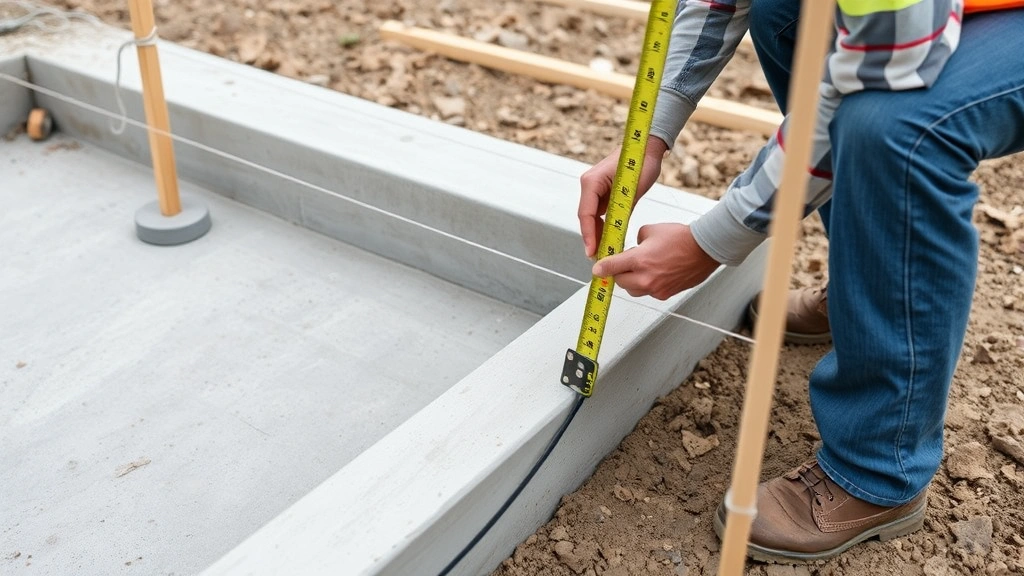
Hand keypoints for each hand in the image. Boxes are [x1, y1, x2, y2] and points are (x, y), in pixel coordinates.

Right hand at [578, 136, 668, 258]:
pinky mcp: (603, 192)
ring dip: (597, 233)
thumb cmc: (641, 162)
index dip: (588, 235)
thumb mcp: (632, 190)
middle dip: (591, 238)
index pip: (585, 214)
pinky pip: (600, 213)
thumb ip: (621, 210)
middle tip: (598, 257)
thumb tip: (614, 233)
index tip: (592, 251)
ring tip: (603, 251)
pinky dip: (604, 225)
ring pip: (592, 217)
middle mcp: (589, 185)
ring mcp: (595, 189)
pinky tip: (610, 238)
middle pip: (586, 218)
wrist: (647, 147)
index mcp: (591, 182)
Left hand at [591, 223, 720, 299]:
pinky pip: (648, 292)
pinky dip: (646, 284)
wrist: (705, 249)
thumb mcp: (651, 230)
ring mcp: (656, 288)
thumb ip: (637, 240)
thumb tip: (634, 248)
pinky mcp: (666, 294)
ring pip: (633, 290)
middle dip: (618, 273)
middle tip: (622, 264)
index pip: (611, 267)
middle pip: (620, 282)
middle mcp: (646, 278)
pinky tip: (654, 273)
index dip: (601, 268)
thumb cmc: (682, 238)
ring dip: (631, 281)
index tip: (596, 269)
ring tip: (640, 269)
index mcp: (640, 260)